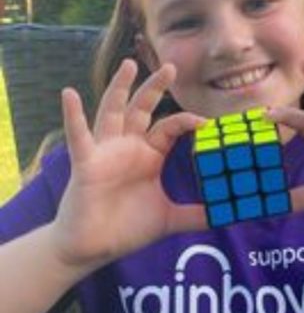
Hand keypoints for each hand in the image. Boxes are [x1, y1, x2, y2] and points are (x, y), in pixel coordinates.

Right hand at [53, 60, 206, 269]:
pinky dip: (73, 116)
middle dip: (156, 87)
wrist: (93, 248)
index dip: (188, 121)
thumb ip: (197, 215)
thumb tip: (226, 217)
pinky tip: (69, 94)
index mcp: (149, 155)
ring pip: (113, 112)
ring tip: (130, 64)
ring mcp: (106, 152)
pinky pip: (79, 137)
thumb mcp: (169, 219)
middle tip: (171, 66)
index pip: (170, 127)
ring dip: (120, 88)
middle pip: (143, 109)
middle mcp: (128, 147)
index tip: (208, 122)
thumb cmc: (126, 228)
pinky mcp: (86, 163)